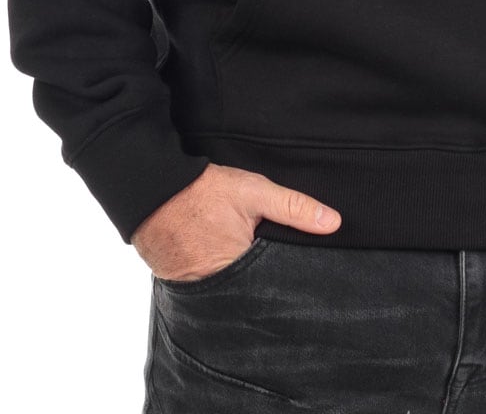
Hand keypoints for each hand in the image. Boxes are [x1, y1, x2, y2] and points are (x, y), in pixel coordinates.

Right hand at [131, 162, 341, 281]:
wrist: (151, 189)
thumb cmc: (204, 191)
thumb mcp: (255, 192)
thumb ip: (294, 208)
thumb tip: (334, 223)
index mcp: (238, 270)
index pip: (274, 289)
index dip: (289, 285)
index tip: (306, 286)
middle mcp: (215, 288)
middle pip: (252, 297)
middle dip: (266, 288)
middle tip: (279, 276)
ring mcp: (195, 291)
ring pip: (231, 295)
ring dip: (243, 285)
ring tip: (255, 272)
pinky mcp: (180, 284)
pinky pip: (210, 289)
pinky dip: (221, 280)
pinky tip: (229, 266)